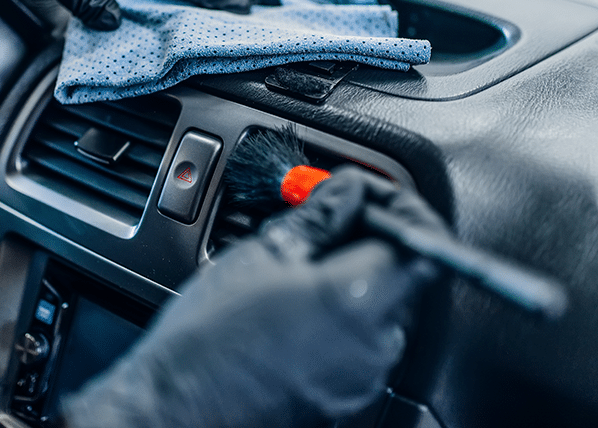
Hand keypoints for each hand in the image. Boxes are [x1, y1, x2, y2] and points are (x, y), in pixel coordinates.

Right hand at [59, 166, 445, 427]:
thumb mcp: (260, 257)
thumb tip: (347, 191)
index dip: (399, 204)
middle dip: (369, 237)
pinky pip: (361, 341)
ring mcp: (363, 376)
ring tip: (298, 265)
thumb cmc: (207, 340)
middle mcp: (375, 343)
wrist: (176, 409)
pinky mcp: (347, 396)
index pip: (421, 237)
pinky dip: (341, 314)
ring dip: (352, 275)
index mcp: (357, 299)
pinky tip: (295, 305)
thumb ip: (318, 219)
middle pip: (400, 271)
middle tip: (326, 218)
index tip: (366, 192)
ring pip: (380, 306)